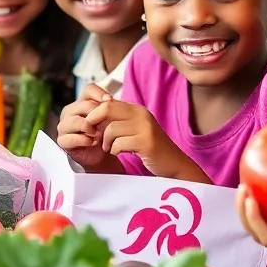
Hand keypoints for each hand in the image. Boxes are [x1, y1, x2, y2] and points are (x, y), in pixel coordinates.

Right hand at [56, 84, 109, 169]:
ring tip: (100, 136)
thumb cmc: (104, 135)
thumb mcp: (108, 119)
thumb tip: (109, 101)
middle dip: (98, 116)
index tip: (110, 101)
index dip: (100, 94)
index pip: (89, 89)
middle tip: (106, 125)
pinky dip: (85, 140)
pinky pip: (73, 138)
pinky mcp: (62, 140)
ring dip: (92, 129)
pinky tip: (92, 142)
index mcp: (81, 102)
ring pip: (78, 121)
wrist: (100, 155)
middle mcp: (69, 111)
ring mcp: (63, 126)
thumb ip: (108, 109)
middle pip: (84, 105)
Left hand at [84, 98, 210, 183]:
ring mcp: (145, 128)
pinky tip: (119, 153)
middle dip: (94, 123)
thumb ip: (120, 120)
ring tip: (110, 148)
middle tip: (95, 136)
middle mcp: (142, 115)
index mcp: (138, 110)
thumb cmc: (150, 149)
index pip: (107, 102)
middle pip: (106, 109)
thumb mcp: (135, 130)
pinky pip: (119, 144)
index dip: (94, 115)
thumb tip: (94, 114)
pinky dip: (115, 151)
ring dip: (106, 142)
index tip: (93, 128)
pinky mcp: (147, 143)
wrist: (173, 164)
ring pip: (111, 129)